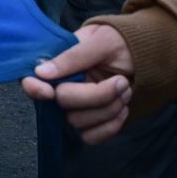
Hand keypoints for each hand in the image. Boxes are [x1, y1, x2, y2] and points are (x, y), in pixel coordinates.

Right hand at [22, 24, 137, 142]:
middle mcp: (62, 87)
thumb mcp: (101, 40)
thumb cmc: (120, 42)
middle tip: (122, 81)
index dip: (35, 89)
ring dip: (109, 108)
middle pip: (63, 103)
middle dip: (96, 95)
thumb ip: (73, 56)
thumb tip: (40, 72)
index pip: (31, 81)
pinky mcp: (91, 124)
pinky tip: (123, 108)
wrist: (145, 56)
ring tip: (126, 88)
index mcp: (57, 64)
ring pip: (79, 123)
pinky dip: (111, 126)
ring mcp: (76, 108)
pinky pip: (91, 137)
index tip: (49, 92)